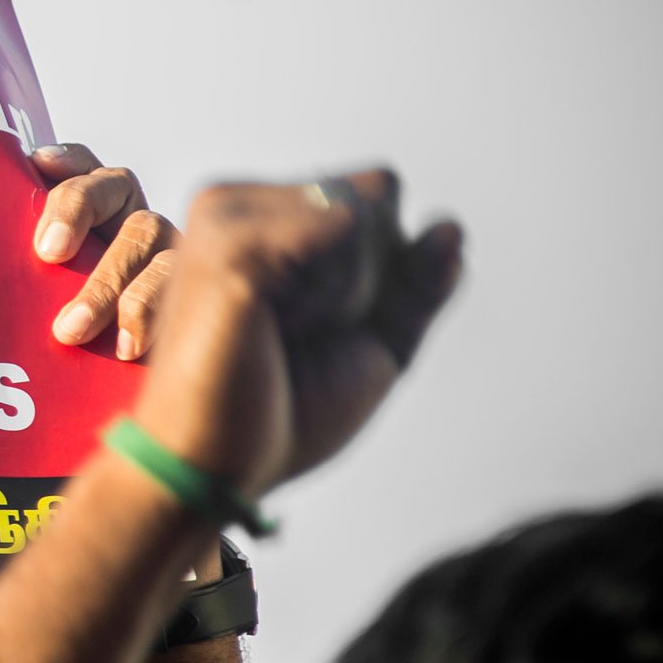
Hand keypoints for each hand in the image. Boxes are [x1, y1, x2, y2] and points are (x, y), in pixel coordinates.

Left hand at [31, 145, 178, 360]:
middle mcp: (131, 222)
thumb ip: (12, 280)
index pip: (83, 167)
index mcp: (93, 213)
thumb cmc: (57, 352)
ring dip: (106, 283)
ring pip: (148, 237)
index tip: (38, 164)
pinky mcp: (190, 294)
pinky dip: (149, 313)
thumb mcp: (31, 309)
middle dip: (77, 209)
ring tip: (72, 329)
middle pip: (115, 186)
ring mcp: (166, 253)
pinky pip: (179, 285)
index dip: (66, 160)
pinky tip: (126, 347)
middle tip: (46, 253)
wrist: (113, 404)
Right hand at [128, 170, 462, 497]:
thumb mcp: (375, 342)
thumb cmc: (279, 415)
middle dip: (369, 277)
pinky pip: (343, 228)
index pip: (377, 195)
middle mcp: (236, 204)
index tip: (317, 328)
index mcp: (259, 219)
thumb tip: (450, 228)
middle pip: (376, 193)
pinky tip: (275, 327)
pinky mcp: (231, 241)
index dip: (381, 272)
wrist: (212, 470)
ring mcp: (227, 216)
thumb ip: (417, 285)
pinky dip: (336, 291)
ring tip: (280, 333)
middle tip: (297, 335)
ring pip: (362, 209)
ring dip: (350, 289)